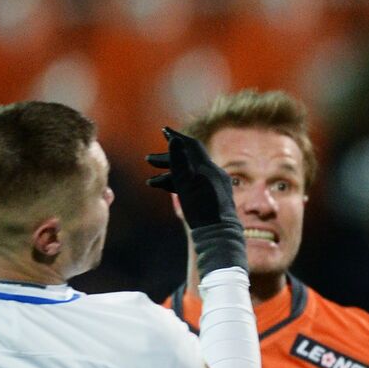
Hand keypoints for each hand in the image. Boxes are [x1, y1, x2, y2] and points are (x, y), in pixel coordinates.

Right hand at [147, 127, 245, 274]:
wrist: (219, 237)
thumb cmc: (203, 212)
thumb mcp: (187, 186)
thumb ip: (180, 163)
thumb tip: (173, 140)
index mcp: (208, 169)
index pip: (191, 146)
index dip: (176, 137)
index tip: (163, 130)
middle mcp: (213, 175)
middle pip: (188, 161)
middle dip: (168, 159)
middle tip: (149, 160)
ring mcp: (214, 187)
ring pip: (189, 175)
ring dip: (169, 175)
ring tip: (151, 181)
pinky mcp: (212, 199)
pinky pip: (193, 186)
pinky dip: (179, 186)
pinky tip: (167, 191)